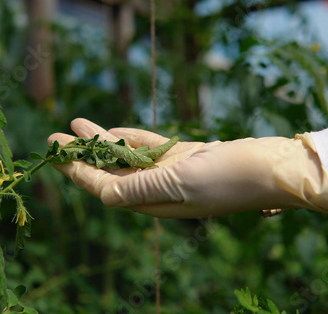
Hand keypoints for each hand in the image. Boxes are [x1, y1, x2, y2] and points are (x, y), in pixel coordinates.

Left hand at [48, 119, 327, 217]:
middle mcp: (156, 190)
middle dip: (81, 155)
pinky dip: (130, 139)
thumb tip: (105, 197)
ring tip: (77, 124)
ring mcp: (169, 173)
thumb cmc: (230, 178)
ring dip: (101, 142)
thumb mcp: (181, 183)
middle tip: (55, 136)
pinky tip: (113, 131)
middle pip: (109, 172)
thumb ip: (141, 190)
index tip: (54, 154)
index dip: (77, 171)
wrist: (272, 168)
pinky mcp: (183, 157)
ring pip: (126, 157)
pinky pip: (148, 147)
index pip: (104, 187)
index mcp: (153, 202)